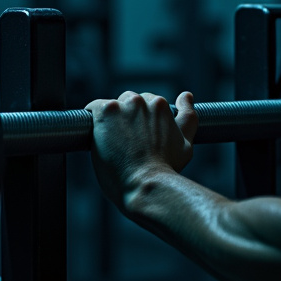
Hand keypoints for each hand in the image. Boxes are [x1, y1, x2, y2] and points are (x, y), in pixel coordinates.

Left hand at [85, 91, 197, 209]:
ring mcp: (123, 105)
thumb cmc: (166, 169)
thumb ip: (188, 117)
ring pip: (112, 106)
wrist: (146, 184)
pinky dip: (92, 119)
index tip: (139, 137)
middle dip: (127, 118)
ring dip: (111, 120)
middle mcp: (142, 101)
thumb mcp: (185, 143)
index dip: (142, 121)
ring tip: (113, 143)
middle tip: (126, 142)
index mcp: (161, 105)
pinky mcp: (105, 112)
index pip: (147, 103)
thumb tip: (186, 96)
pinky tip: (96, 134)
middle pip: (129, 102)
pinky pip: (93, 108)